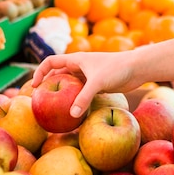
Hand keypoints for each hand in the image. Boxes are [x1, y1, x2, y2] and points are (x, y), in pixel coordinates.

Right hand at [32, 37, 173, 117]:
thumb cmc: (117, 69)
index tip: (36, 86)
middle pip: (58, 74)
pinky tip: (73, 112)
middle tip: (40, 101)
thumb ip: (84, 98)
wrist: (137, 68)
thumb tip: (72, 115)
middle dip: (48, 85)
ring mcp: (89, 76)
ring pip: (70, 85)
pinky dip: (75, 100)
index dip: (40, 72)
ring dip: (62, 94)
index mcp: (76, 59)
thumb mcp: (98, 82)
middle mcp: (81, 67)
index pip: (51, 62)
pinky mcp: (98, 85)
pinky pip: (81, 92)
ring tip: (53, 109)